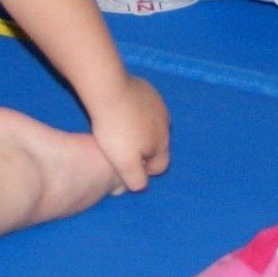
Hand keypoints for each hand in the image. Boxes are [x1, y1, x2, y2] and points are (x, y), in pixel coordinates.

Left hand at [82, 73, 169, 191]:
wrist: (111, 91)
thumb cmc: (116, 130)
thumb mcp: (124, 162)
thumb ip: (136, 178)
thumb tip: (142, 185)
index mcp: (162, 144)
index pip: (161, 166)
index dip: (144, 170)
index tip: (126, 166)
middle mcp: (167, 126)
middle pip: (158, 146)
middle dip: (144, 151)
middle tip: (121, 150)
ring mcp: (160, 106)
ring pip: (154, 126)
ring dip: (142, 131)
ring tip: (120, 131)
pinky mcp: (150, 91)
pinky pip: (147, 108)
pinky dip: (138, 114)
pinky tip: (122, 113)